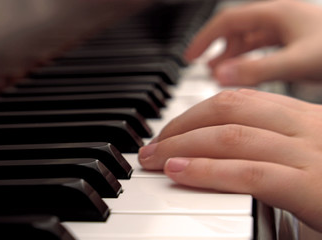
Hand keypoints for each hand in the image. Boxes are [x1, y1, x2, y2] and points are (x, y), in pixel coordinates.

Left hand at [138, 89, 321, 231]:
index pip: (236, 100)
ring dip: (183, 144)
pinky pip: (249, 172)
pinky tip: (179, 171)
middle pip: (226, 110)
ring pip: (231, 135)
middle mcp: (304, 127)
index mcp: (302, 116)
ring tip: (154, 157)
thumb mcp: (304, 150)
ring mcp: (310, 154)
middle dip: (180, 125)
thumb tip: (220, 143)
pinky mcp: (310, 186)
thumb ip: (267, 143)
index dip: (194, 112)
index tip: (170, 128)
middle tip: (152, 144)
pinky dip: (208, 170)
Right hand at [184, 0, 321, 85]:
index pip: (227, 22)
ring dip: (233, 56)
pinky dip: (251, 61)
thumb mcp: (298, 62)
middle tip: (203, 68)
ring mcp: (290, 31)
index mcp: (276, 15)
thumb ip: (258, 70)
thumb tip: (218, 77)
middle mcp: (281, 19)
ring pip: (250, 41)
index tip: (188, 58)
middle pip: (236, 30)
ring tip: (220, 74)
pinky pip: (264, 50)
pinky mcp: (298, 44)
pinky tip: (249, 74)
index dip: (204, 39)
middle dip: (217, 49)